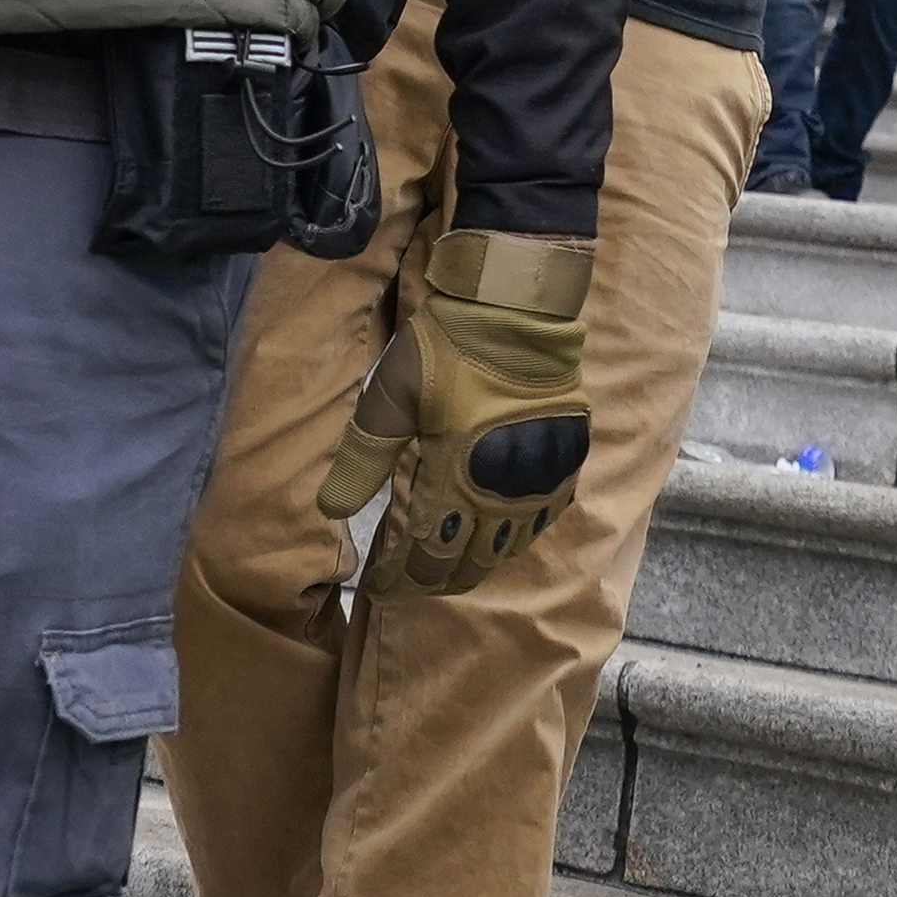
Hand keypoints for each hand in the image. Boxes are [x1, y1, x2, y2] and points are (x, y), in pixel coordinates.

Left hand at [315, 231, 594, 595]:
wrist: (517, 309)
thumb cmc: (446, 347)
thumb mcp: (391, 394)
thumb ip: (364, 455)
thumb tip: (331, 509)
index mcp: (453, 479)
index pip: (423, 554)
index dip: (400, 578)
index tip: (379, 587)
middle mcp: (499, 494)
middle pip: (466, 563)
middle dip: (432, 580)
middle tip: (409, 582)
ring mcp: (537, 482)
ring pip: (504, 549)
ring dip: (473, 565)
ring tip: (449, 569)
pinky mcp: (565, 463)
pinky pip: (541, 521)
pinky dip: (514, 540)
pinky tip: (500, 538)